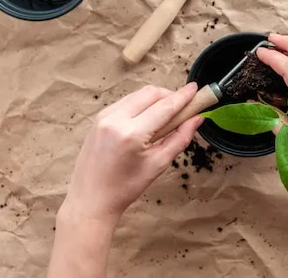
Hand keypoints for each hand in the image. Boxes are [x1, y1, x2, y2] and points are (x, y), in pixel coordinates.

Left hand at [59, 83, 201, 226]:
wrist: (91, 199)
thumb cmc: (125, 187)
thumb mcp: (158, 165)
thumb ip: (180, 138)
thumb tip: (197, 119)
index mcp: (132, 134)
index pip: (164, 106)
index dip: (183, 96)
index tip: (195, 89)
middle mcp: (116, 119)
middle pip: (150, 93)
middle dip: (169, 95)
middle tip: (183, 106)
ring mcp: (104, 117)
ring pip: (137, 94)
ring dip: (155, 98)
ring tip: (166, 114)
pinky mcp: (99, 118)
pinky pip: (125, 101)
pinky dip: (140, 104)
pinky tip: (147, 118)